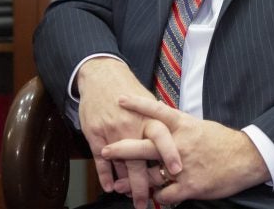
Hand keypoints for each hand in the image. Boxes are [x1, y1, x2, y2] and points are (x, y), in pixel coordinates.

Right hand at [76, 58, 179, 208]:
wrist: (101, 76)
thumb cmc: (128, 89)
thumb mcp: (148, 99)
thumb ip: (161, 119)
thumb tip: (178, 133)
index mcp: (147, 115)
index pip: (161, 136)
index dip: (169, 153)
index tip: (177, 170)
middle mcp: (130, 125)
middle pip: (138, 157)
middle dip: (143, 182)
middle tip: (148, 202)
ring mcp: (111, 131)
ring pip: (120, 162)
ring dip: (126, 183)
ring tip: (134, 199)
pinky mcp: (95, 134)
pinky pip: (99, 159)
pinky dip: (104, 174)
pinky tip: (109, 187)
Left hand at [101, 95, 270, 204]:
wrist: (246, 158)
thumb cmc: (222, 141)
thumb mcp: (199, 126)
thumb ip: (179, 125)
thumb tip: (161, 117)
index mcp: (184, 125)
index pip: (157, 112)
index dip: (138, 105)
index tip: (120, 100)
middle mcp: (180, 144)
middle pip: (145, 145)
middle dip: (122, 149)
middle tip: (104, 150)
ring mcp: (184, 166)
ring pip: (151, 176)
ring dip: (133, 182)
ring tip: (119, 185)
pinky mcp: (190, 186)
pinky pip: (166, 195)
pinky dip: (158, 198)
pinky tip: (154, 199)